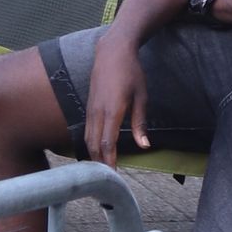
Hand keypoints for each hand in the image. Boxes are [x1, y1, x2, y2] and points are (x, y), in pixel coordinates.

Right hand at [84, 30, 152, 167]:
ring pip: (87, 139)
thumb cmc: (131, 72)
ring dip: (93, 156)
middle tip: (107, 180)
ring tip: (101, 171)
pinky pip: (87, 130)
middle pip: (94, 145)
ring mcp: (90, 109)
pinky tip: (96, 152)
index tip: (114, 176)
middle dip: (100, 163)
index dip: (109, 161)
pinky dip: (90, 144)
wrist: (112, 51)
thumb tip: (144, 145)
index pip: (107, 143)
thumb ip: (140, 122)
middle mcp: (97, 112)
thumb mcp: (141, 96)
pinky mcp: (89, 106)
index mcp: (112, 110)